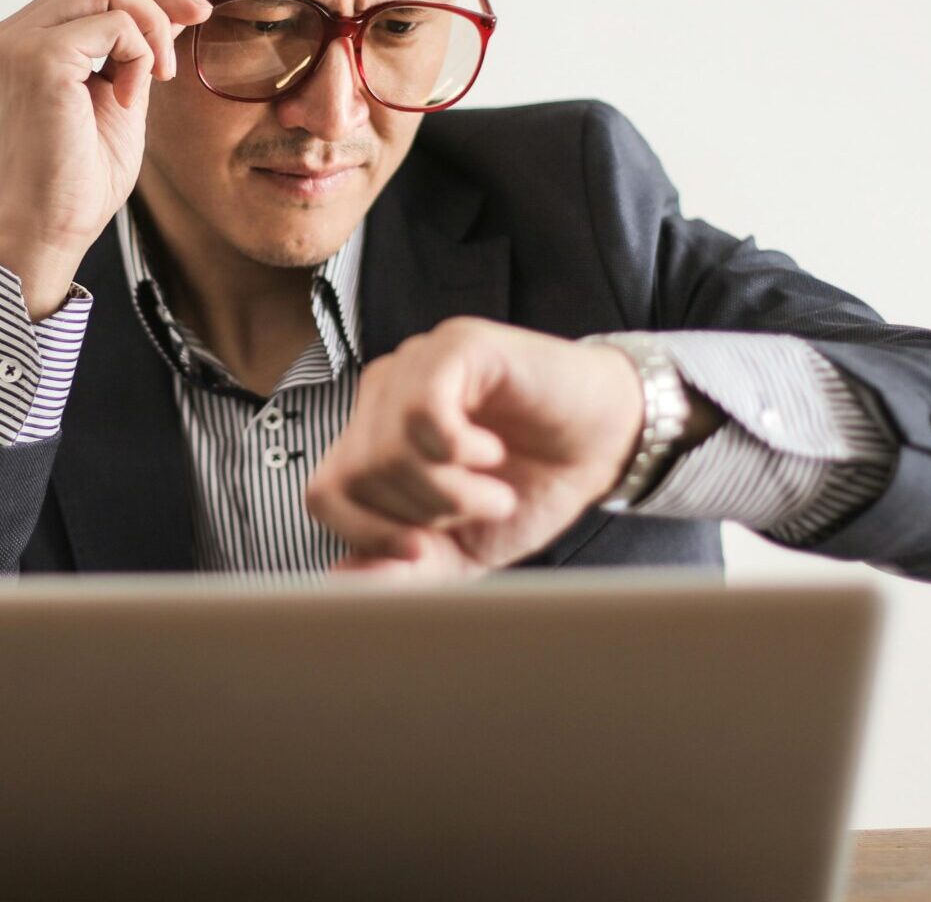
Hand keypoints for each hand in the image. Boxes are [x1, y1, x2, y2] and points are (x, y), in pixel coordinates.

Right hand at [0, 0, 211, 316]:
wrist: (53, 229)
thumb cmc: (80, 179)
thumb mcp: (118, 96)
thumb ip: (133, 49)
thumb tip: (175, 3)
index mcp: (16, 44)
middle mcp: (5, 38)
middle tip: (202, 15)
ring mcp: (14, 44)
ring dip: (152, 24)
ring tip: (163, 74)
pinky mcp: (37, 58)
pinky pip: (113, 25)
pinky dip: (140, 54)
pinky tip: (132, 98)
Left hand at [304, 317, 647, 581]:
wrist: (605, 445)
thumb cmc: (532, 487)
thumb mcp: (464, 548)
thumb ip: (404, 569)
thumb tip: (341, 583)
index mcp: (373, 437)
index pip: (325, 493)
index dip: (367, 534)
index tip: (424, 550)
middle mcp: (383, 395)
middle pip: (355, 475)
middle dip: (421, 515)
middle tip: (477, 510)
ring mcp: (416, 365)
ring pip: (387, 449)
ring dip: (450, 491)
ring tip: (496, 490)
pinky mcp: (456, 346)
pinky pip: (423, 410)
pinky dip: (460, 450)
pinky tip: (492, 452)